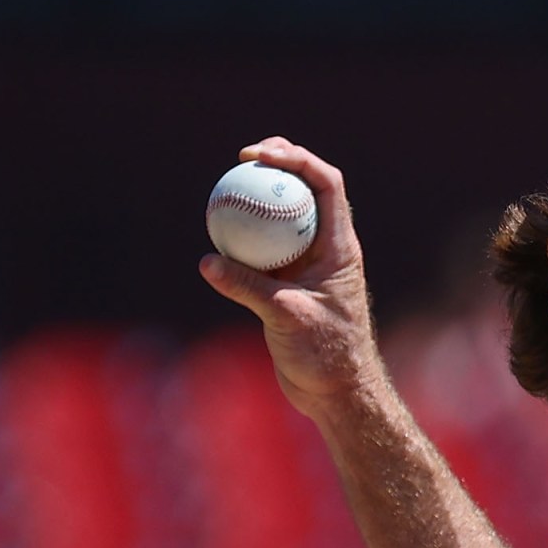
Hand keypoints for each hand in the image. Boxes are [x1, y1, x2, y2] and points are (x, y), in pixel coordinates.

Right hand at [197, 138, 383, 420]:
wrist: (337, 392)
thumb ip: (248, 288)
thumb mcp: (286, 318)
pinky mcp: (287, 285)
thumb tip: (208, 262)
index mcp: (339, 247)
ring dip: (259, 198)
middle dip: (279, 164)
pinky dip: (242, 237)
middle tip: (243, 158)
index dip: (297, 159)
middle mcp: (326, 250)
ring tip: (227, 184)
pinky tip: (215, 232)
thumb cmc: (327, 356)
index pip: (326, 185)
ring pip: (282, 218)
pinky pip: (262, 250)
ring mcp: (306, 265)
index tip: (261, 155)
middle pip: (305, 190)